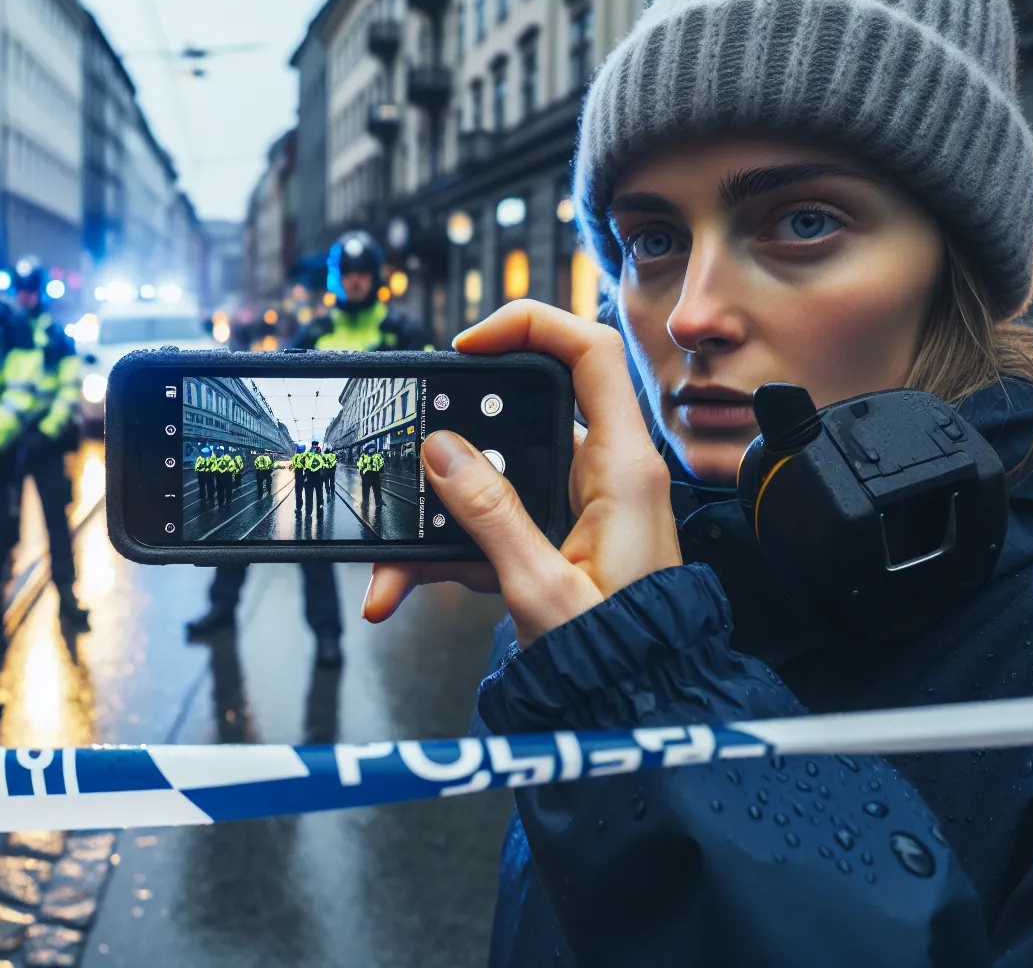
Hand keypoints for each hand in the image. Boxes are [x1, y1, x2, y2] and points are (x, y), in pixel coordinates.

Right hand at [362, 300, 679, 648]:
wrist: (641, 707)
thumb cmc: (622, 656)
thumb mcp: (542, 588)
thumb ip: (490, 515)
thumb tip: (443, 451)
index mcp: (623, 468)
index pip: (590, 351)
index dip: (530, 326)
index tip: (467, 346)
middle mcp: (605, 475)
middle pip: (521, 413)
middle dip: (452, 441)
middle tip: (408, 455)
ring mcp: (578, 505)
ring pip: (494, 479)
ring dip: (437, 517)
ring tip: (390, 564)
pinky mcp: (556, 538)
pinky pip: (491, 523)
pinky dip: (447, 551)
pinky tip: (405, 584)